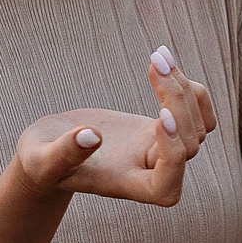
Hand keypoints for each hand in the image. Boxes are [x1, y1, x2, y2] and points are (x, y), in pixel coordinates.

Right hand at [16, 49, 219, 206]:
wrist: (50, 152)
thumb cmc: (41, 162)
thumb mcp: (42, 159)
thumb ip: (64, 153)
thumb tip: (91, 136)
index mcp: (125, 185)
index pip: (166, 187)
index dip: (172, 155)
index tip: (160, 118)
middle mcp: (150, 171)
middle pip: (188, 145)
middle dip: (177, 101)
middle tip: (154, 61)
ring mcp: (159, 150)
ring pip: (199, 126)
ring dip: (184, 87)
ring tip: (157, 56)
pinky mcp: (159, 129)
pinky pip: (197, 114)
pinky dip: (190, 89)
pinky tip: (165, 63)